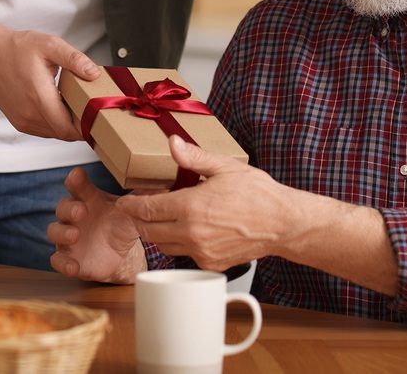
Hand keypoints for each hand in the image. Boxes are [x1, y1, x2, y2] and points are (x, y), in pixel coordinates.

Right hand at [0, 27, 99, 140]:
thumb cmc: (18, 49)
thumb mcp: (50, 46)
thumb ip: (75, 59)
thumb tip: (95, 73)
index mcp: (39, 97)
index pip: (67, 129)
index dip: (86, 128)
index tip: (99, 118)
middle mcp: (29, 114)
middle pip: (63, 133)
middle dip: (80, 125)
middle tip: (93, 110)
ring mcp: (22, 120)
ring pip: (53, 133)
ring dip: (67, 124)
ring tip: (77, 105)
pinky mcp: (18, 122)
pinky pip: (43, 130)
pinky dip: (54, 123)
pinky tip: (60, 106)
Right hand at [48, 167, 146, 282]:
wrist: (119, 255)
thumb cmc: (120, 225)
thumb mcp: (131, 212)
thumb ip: (142, 198)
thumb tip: (163, 187)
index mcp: (89, 199)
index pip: (78, 186)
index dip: (76, 180)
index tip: (77, 174)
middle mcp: (74, 216)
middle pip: (62, 207)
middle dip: (69, 208)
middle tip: (81, 211)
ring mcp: (69, 237)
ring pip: (55, 231)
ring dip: (62, 232)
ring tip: (75, 234)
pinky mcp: (69, 258)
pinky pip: (58, 260)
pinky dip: (63, 264)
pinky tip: (73, 266)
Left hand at [115, 136, 286, 270]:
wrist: (282, 223)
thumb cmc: (257, 193)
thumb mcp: (224, 167)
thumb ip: (194, 157)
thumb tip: (172, 143)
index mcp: (191, 207)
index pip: (147, 209)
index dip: (131, 206)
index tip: (124, 202)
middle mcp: (191, 233)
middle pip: (149, 230)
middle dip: (140, 219)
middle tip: (140, 207)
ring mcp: (200, 251)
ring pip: (163, 245)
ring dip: (157, 232)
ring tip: (163, 216)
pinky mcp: (210, 263)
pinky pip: (183, 254)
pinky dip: (179, 243)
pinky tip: (188, 228)